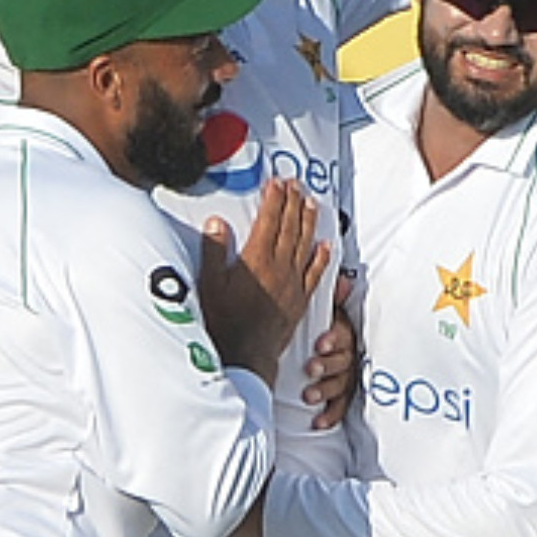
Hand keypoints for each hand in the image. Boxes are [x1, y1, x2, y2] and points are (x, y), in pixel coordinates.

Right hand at [197, 178, 330, 385]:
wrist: (246, 354)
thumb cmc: (224, 320)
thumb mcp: (210, 283)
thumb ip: (214, 251)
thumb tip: (217, 223)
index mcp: (256, 260)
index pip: (269, 221)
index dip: (274, 200)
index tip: (277, 182)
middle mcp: (279, 268)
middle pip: (289, 228)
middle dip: (293, 203)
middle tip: (296, 184)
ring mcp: (293, 284)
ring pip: (305, 245)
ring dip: (309, 222)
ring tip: (311, 203)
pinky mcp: (300, 299)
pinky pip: (315, 273)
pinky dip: (322, 258)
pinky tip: (326, 246)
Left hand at [304, 273, 359, 428]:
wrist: (316, 345)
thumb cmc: (317, 325)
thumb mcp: (323, 310)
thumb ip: (331, 298)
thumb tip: (343, 281)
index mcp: (343, 332)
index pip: (343, 335)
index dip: (333, 339)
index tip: (319, 344)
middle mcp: (348, 355)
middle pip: (343, 362)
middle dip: (327, 366)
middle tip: (310, 368)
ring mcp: (346, 377)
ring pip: (341, 385)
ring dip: (325, 391)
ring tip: (308, 396)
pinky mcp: (342, 396)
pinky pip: (340, 407)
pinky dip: (330, 416)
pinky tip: (317, 423)